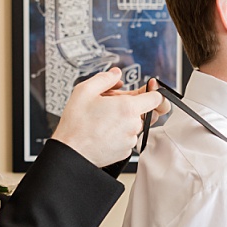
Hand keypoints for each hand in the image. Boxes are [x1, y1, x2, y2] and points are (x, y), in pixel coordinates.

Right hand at [51, 67, 165, 166]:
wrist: (70, 152)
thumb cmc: (76, 125)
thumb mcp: (84, 91)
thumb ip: (105, 78)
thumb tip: (115, 74)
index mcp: (128, 108)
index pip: (157, 98)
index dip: (152, 92)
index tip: (145, 91)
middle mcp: (133, 125)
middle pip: (146, 111)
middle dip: (135, 106)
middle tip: (116, 105)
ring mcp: (130, 140)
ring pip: (136, 125)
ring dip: (126, 121)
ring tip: (105, 119)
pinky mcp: (125, 152)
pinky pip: (128, 138)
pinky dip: (120, 134)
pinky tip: (104, 132)